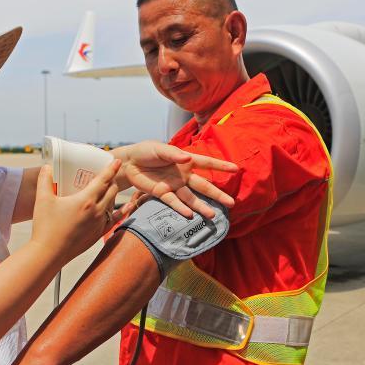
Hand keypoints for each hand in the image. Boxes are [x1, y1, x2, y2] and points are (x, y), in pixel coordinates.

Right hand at [30, 161, 122, 262]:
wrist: (48, 254)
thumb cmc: (45, 227)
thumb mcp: (42, 200)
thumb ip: (45, 180)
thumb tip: (46, 167)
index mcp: (86, 200)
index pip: (103, 180)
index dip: (111, 169)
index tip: (117, 161)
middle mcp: (96, 211)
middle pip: (111, 191)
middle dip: (112, 181)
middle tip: (109, 175)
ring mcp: (99, 224)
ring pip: (113, 204)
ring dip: (113, 195)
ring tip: (111, 189)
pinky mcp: (98, 235)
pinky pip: (114, 220)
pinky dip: (120, 212)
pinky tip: (125, 209)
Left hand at [114, 141, 237, 217]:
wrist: (129, 162)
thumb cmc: (147, 151)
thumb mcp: (160, 148)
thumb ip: (173, 154)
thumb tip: (187, 159)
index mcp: (185, 161)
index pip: (206, 163)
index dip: (221, 166)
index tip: (236, 170)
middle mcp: (183, 175)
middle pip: (203, 186)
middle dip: (217, 194)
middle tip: (231, 203)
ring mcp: (174, 186)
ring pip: (191, 198)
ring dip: (201, 207)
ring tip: (212, 215)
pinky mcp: (162, 193)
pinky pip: (173, 202)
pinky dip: (181, 209)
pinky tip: (190, 216)